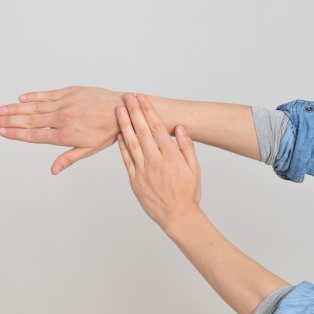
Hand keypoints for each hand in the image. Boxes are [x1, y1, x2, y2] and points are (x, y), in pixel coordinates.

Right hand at [0, 85, 125, 173]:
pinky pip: (47, 94)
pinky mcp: (70, 92)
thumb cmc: (107, 132)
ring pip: (35, 107)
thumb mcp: (89, 150)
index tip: (2, 132)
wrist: (122, 110)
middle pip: (30, 121)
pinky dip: (33, 96)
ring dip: (16, 108)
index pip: (35, 135)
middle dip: (9, 121)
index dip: (16, 134)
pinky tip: (21, 98)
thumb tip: (53, 170)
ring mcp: (65, 103)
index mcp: (66, 135)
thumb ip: (68, 158)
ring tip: (1, 110)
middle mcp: (62, 118)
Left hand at [116, 93, 200, 230]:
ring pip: (131, 143)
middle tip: (127, 97)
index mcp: (171, 157)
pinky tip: (119, 134)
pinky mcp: (135, 180)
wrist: (177, 216)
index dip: (148, 111)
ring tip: (119, 110)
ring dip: (124, 125)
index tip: (142, 98)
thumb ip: (186, 147)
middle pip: (142, 131)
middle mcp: (155, 161)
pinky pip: (126, 160)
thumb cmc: (188, 193)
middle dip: (134, 111)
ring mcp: (143, 171)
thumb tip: (179, 128)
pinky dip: (122, 146)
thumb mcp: (194, 169)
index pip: (158, 128)